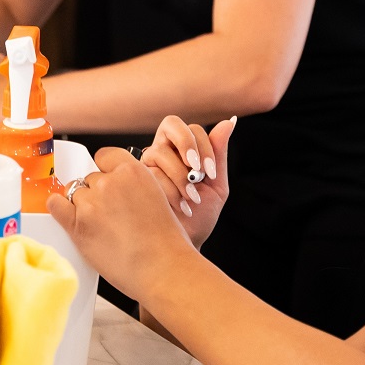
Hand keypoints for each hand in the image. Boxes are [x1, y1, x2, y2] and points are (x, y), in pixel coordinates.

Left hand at [48, 147, 197, 300]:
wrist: (162, 268)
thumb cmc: (166, 242)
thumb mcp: (157, 197)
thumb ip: (135, 186)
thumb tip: (120, 189)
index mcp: (133, 171)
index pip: (104, 156)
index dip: (104, 171)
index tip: (106, 181)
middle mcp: (110, 182)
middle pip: (89, 178)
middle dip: (95, 194)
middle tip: (108, 215)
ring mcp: (91, 203)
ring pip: (74, 193)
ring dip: (81, 206)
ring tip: (99, 226)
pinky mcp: (77, 224)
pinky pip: (56, 205)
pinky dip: (58, 209)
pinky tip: (67, 216)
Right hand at [141, 116, 235, 249]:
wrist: (187, 242)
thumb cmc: (200, 216)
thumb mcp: (216, 185)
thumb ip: (219, 154)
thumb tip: (229, 121)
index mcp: (184, 150)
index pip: (193, 129)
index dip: (203, 146)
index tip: (209, 172)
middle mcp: (164, 151)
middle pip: (171, 124)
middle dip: (187, 145)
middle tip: (196, 171)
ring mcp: (147, 164)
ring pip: (160, 152)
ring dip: (180, 176)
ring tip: (190, 198)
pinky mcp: (134, 181)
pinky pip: (150, 174)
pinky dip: (170, 192)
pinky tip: (179, 207)